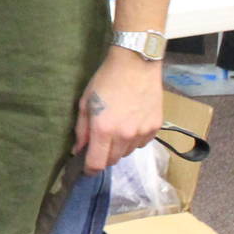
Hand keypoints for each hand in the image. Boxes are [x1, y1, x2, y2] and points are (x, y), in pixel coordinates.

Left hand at [74, 48, 163, 172]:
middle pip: (113, 160)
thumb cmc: (106, 80)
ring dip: (119, 147)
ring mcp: (142, 132)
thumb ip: (81, 130)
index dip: (90, 170)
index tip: (86, 168)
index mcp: (104, 130)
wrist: (136, 64)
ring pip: (128, 152)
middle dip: (104, 156)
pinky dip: (134, 139)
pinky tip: (131, 123)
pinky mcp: (155, 127)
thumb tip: (79, 150)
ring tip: (117, 128)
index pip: (97, 164)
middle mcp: (124, 135)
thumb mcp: (85, 102)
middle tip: (100, 142)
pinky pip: (141, 143)